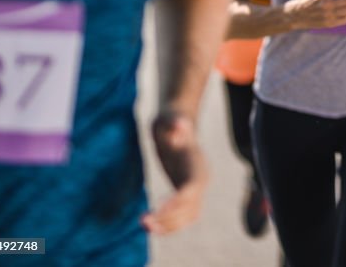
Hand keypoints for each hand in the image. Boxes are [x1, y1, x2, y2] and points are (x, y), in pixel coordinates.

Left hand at [142, 112, 207, 234]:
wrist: (176, 123)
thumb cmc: (171, 120)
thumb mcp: (170, 118)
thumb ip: (176, 122)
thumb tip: (181, 125)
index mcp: (197, 164)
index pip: (191, 189)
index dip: (176, 203)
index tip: (157, 210)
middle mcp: (200, 178)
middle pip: (190, 207)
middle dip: (169, 218)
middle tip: (144, 222)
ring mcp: (195, 187)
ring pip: (188, 215)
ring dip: (169, 225)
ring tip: (146, 226)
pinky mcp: (186, 193)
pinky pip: (182, 215)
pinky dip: (169, 224)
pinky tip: (152, 225)